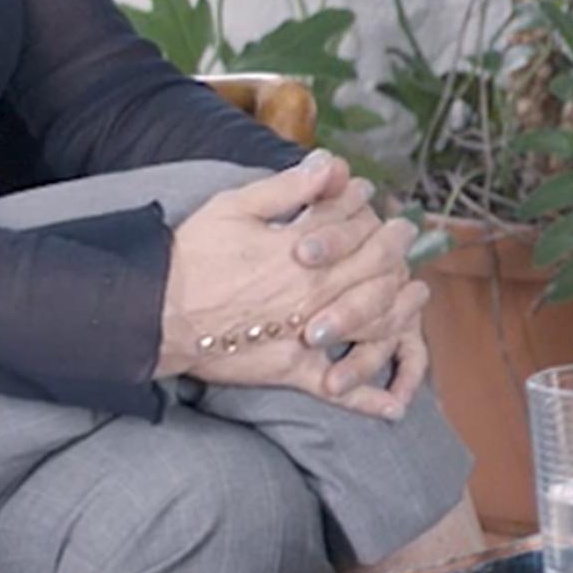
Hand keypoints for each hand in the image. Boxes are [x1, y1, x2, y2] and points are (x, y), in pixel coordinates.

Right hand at [159, 153, 434, 412]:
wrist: (154, 312)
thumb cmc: (192, 255)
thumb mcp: (235, 206)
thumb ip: (289, 187)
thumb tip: (333, 164)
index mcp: (301, 251)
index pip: (352, 225)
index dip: (366, 207)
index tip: (375, 198)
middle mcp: (314, 293)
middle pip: (373, 269)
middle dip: (396, 249)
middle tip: (409, 237)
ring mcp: (307, 334)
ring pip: (372, 324)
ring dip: (402, 310)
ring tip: (418, 297)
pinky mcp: (291, 370)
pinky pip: (336, 391)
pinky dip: (367, 400)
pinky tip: (395, 408)